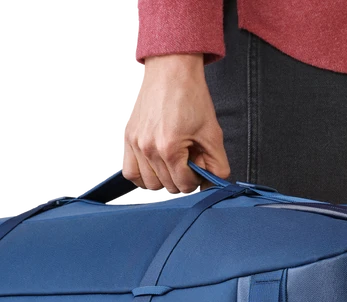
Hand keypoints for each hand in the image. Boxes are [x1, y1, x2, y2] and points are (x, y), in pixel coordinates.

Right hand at [122, 53, 230, 193]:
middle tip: (189, 160)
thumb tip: (213, 183)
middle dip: (182, 177)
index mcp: (169, 148)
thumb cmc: (190, 95)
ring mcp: (136, 144)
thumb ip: (218, 164)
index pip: (184, 184)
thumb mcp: (212, 132)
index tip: (199, 167)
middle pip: (168, 186)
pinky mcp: (128, 139)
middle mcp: (149, 148)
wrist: (171, 69)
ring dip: (164, 179)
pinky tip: (155, 168)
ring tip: (173, 163)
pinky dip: (143, 176)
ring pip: (149, 184)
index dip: (197, 180)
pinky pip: (130, 172)